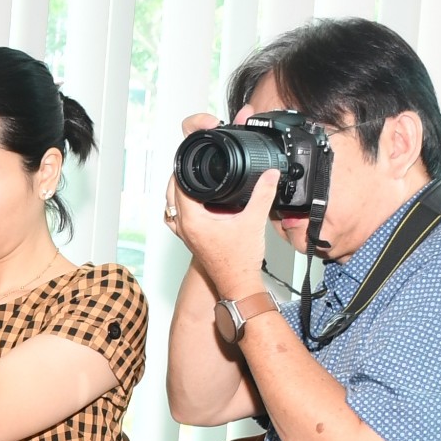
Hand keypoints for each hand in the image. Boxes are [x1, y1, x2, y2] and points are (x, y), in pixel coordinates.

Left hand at [164, 112, 271, 301]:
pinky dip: (185, 207)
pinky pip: (180, 218)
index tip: (193, 156)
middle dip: (181, 176)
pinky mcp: (192, 240)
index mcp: (192, 220)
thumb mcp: (254, 221)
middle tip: (195, 164)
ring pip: (173, 206)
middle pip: (171, 193)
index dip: (185, 166)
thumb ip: (263, 193)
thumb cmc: (240, 262)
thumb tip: (269, 174)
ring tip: (195, 179)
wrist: (238, 284)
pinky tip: (200, 202)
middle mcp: (184, 227)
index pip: (178, 185)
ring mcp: (186, 235)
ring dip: (180, 192)